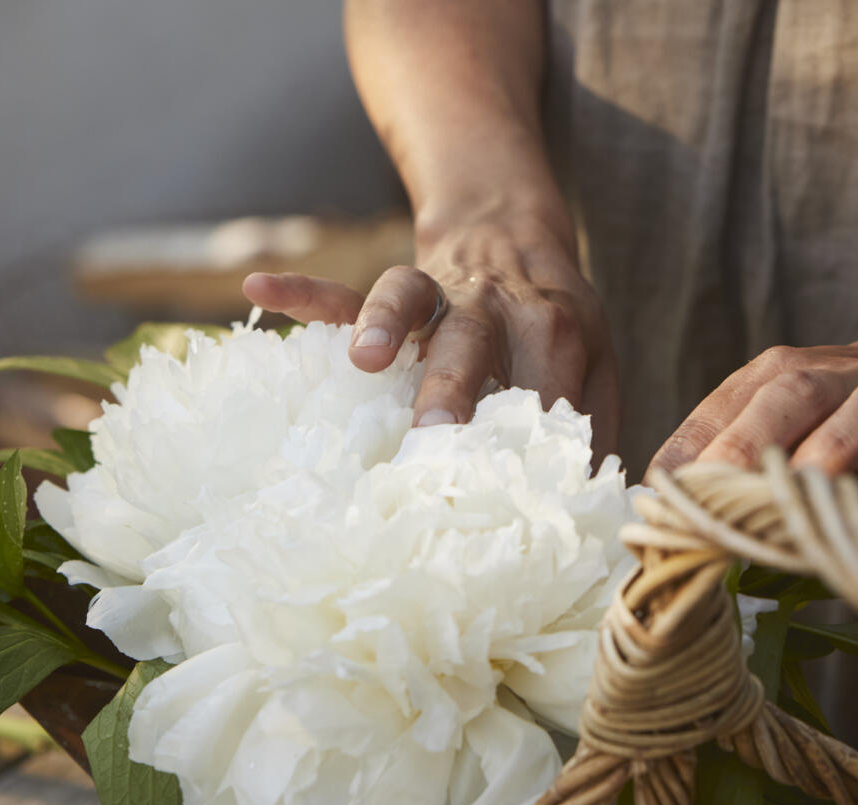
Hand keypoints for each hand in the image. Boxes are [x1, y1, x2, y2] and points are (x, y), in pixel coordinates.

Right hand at [243, 215, 620, 461]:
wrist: (518, 243)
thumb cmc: (558, 324)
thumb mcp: (597, 368)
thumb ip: (594, 430)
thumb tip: (591, 508)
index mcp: (553, 333)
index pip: (540, 392)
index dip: (525, 443)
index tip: (507, 497)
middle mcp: (494, 309)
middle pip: (473, 343)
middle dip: (453, 387)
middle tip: (434, 435)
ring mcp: (439, 296)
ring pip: (409, 301)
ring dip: (385, 324)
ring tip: (363, 360)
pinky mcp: (396, 293)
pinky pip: (348, 290)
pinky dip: (305, 290)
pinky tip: (260, 286)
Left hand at [647, 325, 857, 524]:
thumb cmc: (843, 412)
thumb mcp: (782, 415)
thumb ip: (725, 450)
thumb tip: (654, 505)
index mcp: (783, 374)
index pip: (727, 403)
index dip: (689, 452)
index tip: (656, 501)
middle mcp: (841, 379)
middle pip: (792, 395)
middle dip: (746, 444)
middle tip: (713, 499)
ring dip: (834, 451)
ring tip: (800, 499)